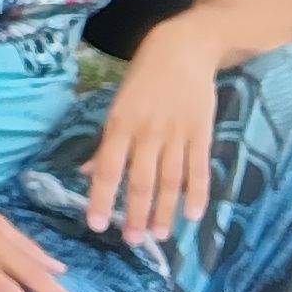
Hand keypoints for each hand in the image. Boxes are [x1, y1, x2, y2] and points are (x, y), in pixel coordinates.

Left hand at [83, 37, 218, 245]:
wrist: (183, 49)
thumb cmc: (143, 79)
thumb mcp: (117, 105)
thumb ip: (107, 143)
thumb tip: (89, 174)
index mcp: (120, 125)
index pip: (108, 169)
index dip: (102, 198)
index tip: (97, 224)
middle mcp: (147, 133)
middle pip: (140, 181)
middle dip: (135, 214)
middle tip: (132, 241)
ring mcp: (176, 134)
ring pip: (169, 181)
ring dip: (165, 211)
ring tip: (159, 236)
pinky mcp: (202, 133)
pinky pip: (199, 169)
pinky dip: (197, 193)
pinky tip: (193, 215)